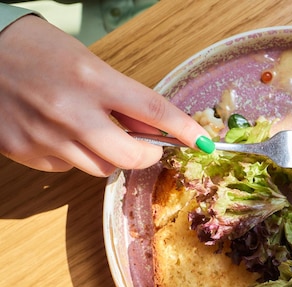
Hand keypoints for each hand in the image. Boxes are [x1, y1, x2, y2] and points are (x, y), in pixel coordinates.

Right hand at [0, 15, 207, 176]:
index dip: (184, 129)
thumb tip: (153, 128)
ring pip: (101, 168)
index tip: (202, 142)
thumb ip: (121, 98)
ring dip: (108, 155)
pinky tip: (59, 132)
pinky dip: (73, 156)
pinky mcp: (25, 151)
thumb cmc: (33, 49)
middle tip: (147, 147)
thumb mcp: (87, 63)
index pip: (153, 110)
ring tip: (91, 130)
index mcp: (92, 79)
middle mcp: (71, 112)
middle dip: (147, 155)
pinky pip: (67, 167)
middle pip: (131, 157)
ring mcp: (47, 136)